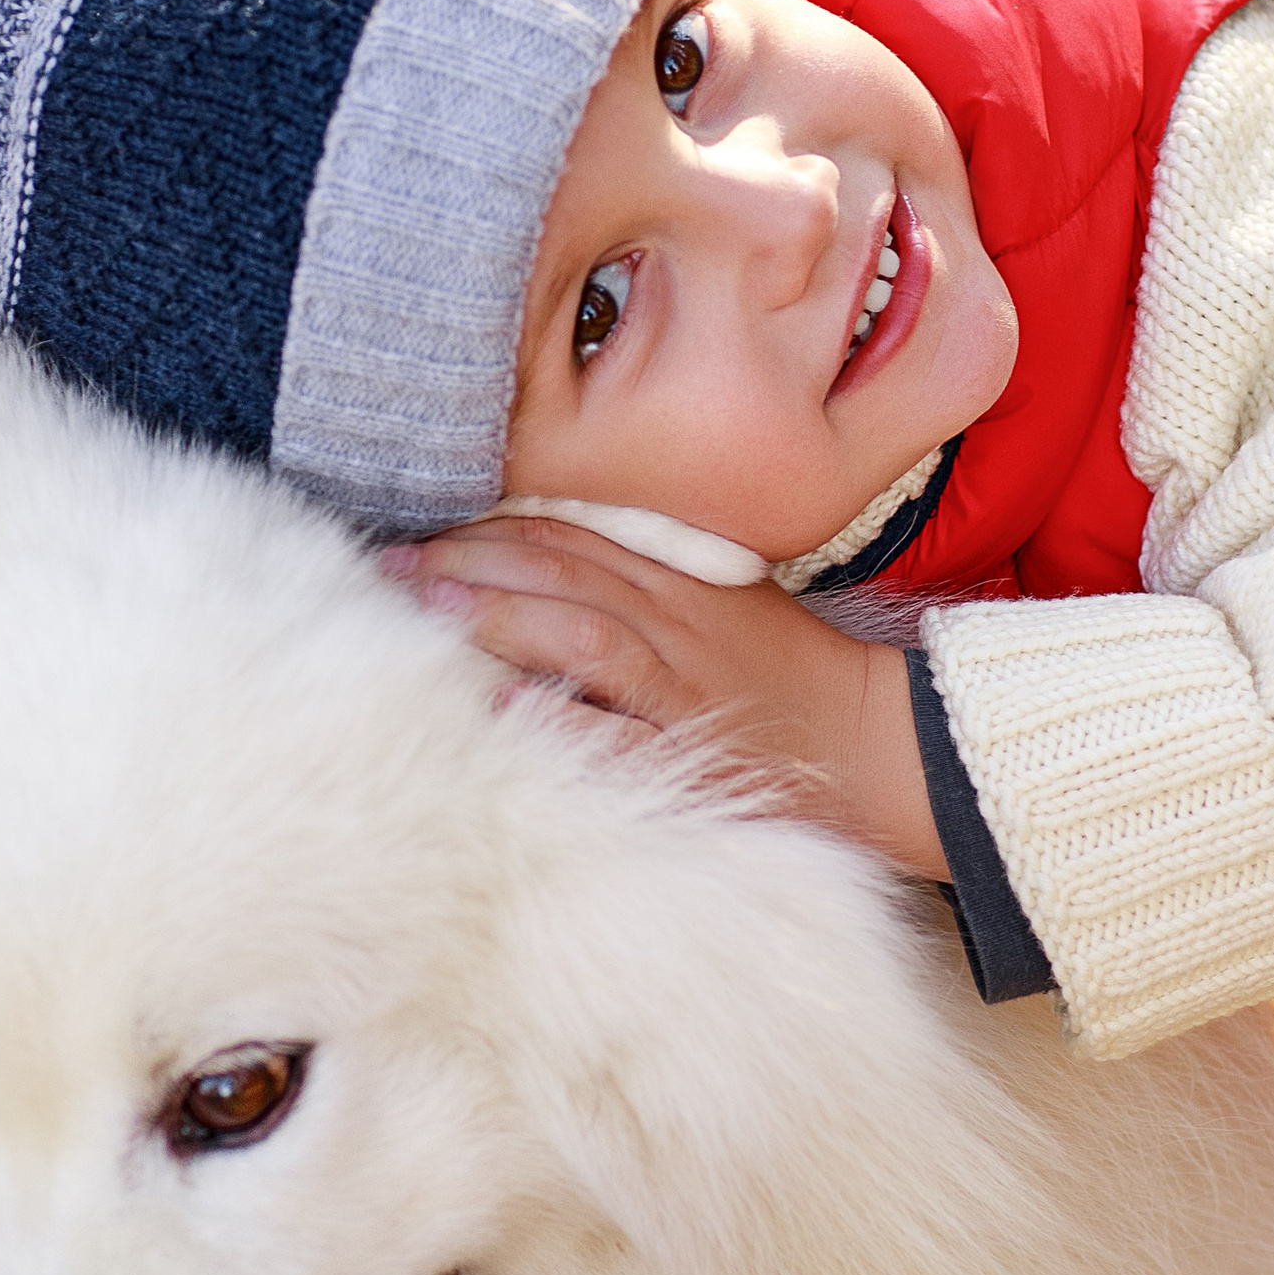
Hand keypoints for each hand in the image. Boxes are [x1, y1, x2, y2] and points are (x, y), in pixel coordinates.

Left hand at [389, 517, 948, 881]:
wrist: (886, 743)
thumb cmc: (795, 680)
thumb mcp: (725, 609)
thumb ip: (646, 585)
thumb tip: (546, 570)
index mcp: (677, 583)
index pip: (569, 537)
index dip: (487, 529)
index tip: (419, 535)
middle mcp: (675, 622)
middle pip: (559, 570)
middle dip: (466, 564)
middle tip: (387, 568)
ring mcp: (686, 683)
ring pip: (581, 630)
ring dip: (497, 616)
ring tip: (424, 611)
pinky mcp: (698, 745)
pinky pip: (621, 730)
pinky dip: (560, 718)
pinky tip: (504, 711)